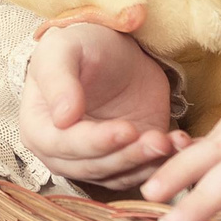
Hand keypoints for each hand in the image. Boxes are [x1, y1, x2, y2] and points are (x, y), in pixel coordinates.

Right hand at [19, 23, 189, 190]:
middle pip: (93, 166)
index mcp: (38, 128)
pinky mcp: (127, 160)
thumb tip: (63, 118)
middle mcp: (62, 154)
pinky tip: (183, 145)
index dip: (95, 142)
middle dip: (128, 155)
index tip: (126, 130)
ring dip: (148, 162)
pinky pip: (143, 171)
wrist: (114, 52)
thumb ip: (58, 80)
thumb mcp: (62, 50)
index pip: (63, 145)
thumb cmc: (80, 46)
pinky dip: (165, 163)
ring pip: (120, 174)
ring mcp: (96, 160)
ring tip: (172, 141)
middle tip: (158, 140)